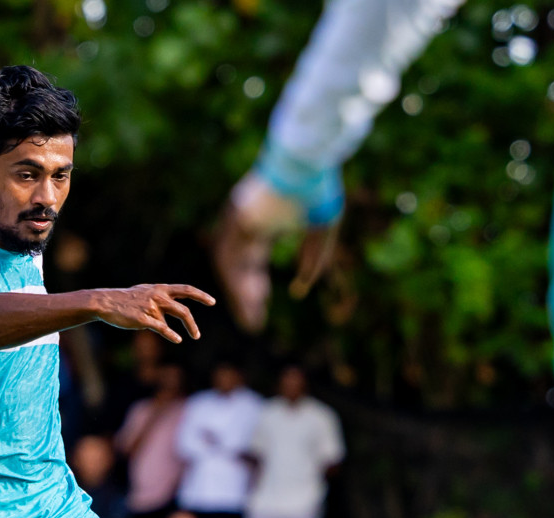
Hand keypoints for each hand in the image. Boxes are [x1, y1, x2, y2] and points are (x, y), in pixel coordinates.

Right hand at [91, 283, 215, 343]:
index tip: (212, 302)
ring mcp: (152, 307)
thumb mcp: (144, 294)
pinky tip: (177, 339)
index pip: (185, 290)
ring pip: (179, 315)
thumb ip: (158, 299)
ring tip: (193, 336)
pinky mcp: (144, 319)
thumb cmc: (125, 300)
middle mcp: (159, 296)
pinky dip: (171, 334)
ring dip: (190, 327)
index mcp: (160, 289)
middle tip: (197, 335)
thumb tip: (167, 312)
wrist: (106, 303)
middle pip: (183, 308)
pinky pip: (162, 328)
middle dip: (192, 322)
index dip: (200, 295)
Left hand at [211, 171, 338, 333]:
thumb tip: (298, 291)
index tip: (260, 312)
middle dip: (246, 296)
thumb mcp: (324, 228)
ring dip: (239, 292)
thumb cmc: (318, 187)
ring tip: (251, 317)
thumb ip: (314, 259)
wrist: (309, 158)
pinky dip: (237, 279)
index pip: (252, 264)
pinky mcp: (236, 218)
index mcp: (261, 226)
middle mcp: (244, 225)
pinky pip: (229, 254)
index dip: (256, 289)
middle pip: (238, 268)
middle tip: (253, 323)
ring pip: (230, 265)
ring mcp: (236, 221)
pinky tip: (247, 298)